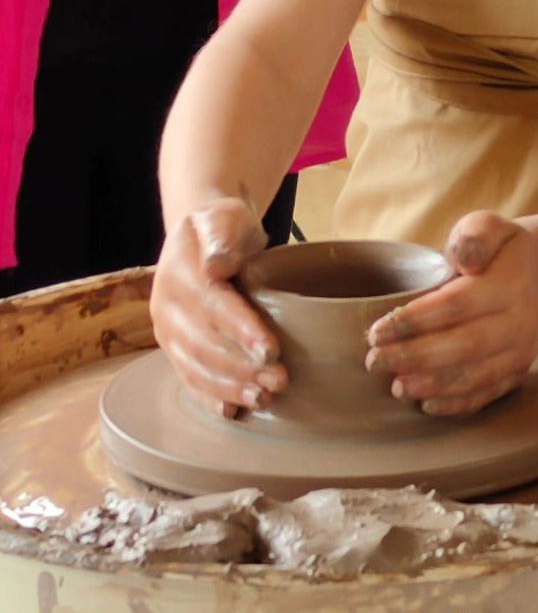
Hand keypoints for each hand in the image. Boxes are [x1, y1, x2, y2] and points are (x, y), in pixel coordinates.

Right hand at [149, 197, 288, 417]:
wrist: (203, 236)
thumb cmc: (224, 226)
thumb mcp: (225, 217)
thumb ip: (222, 236)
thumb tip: (217, 265)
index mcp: (180, 273)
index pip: (213, 306)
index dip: (241, 330)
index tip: (271, 350)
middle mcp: (167, 306)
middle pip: (204, 344)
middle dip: (242, 368)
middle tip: (280, 381)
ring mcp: (168, 331)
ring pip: (196, 367)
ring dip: (230, 388)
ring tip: (264, 399)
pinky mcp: (175, 348)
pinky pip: (189, 377)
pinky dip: (210, 397)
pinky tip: (232, 411)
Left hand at [365, 211, 537, 416]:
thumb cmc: (501, 249)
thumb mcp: (489, 225)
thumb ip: (474, 235)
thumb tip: (461, 258)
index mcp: (509, 282)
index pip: (457, 304)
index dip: (416, 320)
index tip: (378, 330)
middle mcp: (521, 320)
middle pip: (465, 345)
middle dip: (416, 357)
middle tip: (375, 362)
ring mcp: (523, 349)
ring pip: (477, 375)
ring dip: (434, 385)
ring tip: (397, 387)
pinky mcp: (519, 370)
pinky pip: (489, 392)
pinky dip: (458, 404)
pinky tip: (427, 405)